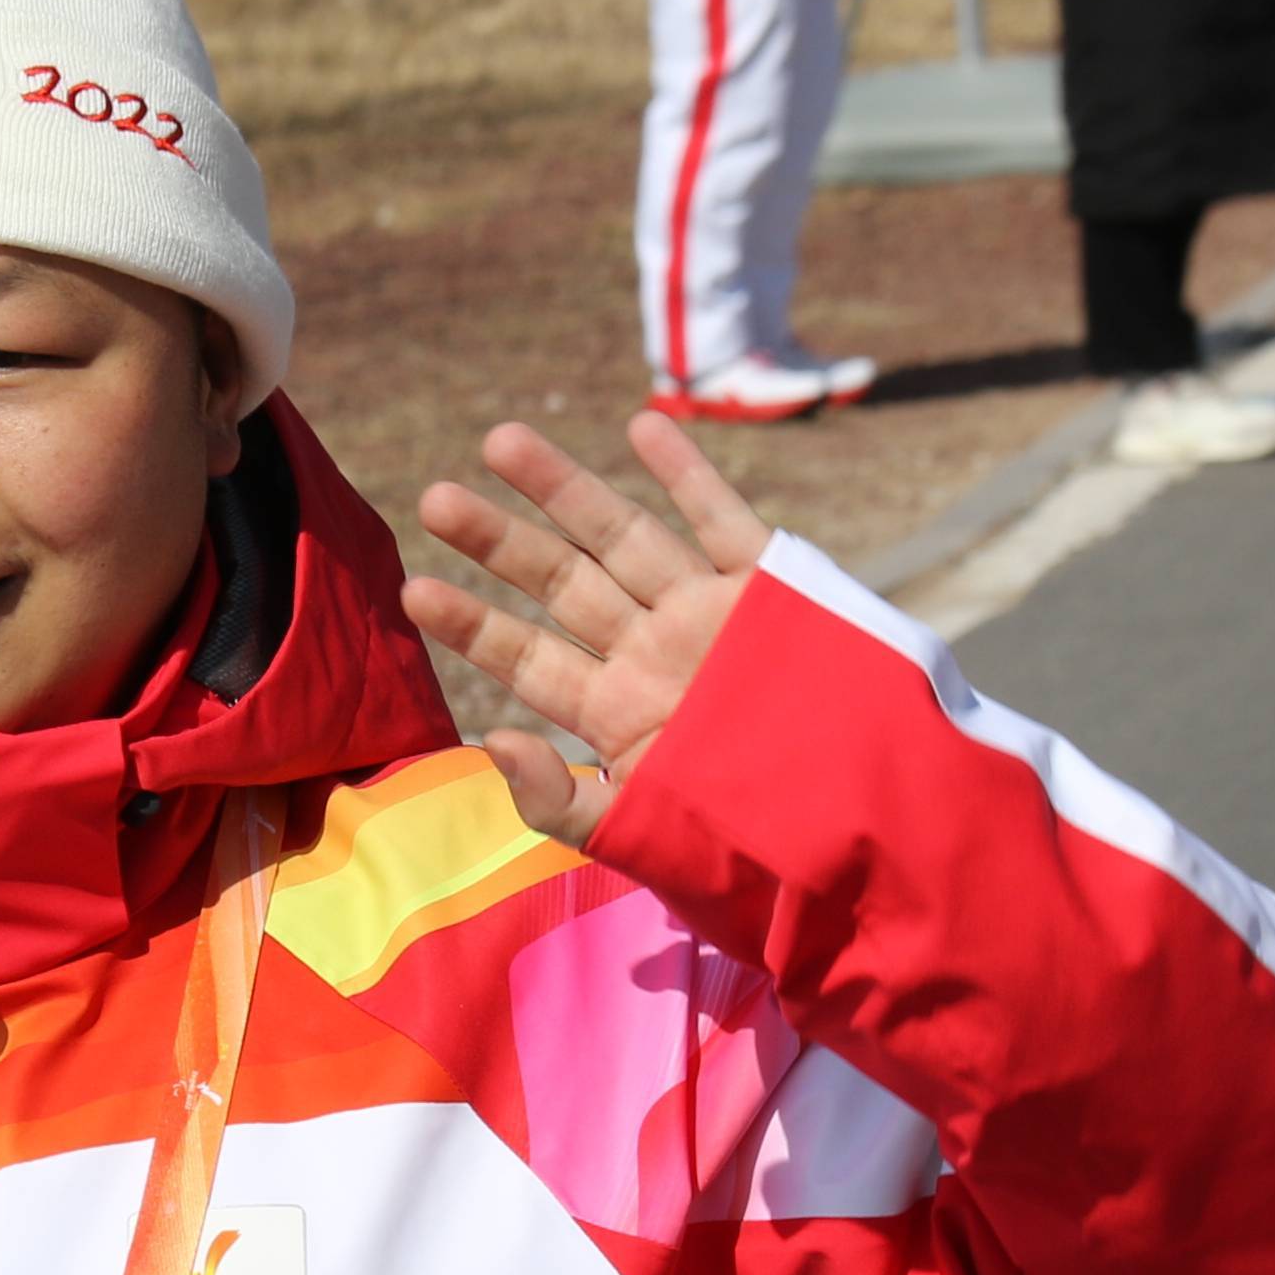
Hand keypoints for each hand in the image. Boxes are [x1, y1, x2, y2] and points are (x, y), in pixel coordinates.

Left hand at [403, 414, 776, 845]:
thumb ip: (559, 800)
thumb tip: (490, 742)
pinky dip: (687, 474)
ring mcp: (709, 617)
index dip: (473, 623)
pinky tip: (640, 426)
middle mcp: (655, 654)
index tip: (413, 589)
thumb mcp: (640, 835)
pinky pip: (723, 521)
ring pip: (624, 538)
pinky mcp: (769, 591)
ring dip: (564, 489)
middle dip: (500, 541)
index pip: (529, 658)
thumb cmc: (751, 847)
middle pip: (563, 584)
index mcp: (619, 712)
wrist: (860, 832)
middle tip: (434, 499)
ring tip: (499, 441)